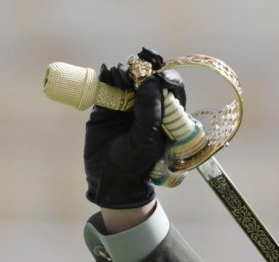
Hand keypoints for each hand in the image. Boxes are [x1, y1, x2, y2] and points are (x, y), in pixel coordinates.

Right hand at [82, 50, 186, 209]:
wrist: (110, 179)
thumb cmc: (136, 163)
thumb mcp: (146, 139)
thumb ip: (149, 111)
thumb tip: (150, 81)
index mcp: (166, 115)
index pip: (170, 88)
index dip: (165, 76)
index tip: (158, 72)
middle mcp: (148, 106)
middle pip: (149, 78)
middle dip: (144, 69)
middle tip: (137, 65)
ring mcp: (128, 104)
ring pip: (128, 79)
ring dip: (125, 72)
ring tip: (120, 74)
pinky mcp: (107, 105)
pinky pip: (108, 85)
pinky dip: (108, 76)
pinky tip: (107, 74)